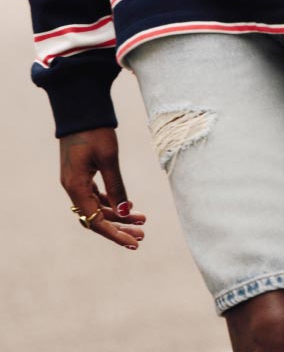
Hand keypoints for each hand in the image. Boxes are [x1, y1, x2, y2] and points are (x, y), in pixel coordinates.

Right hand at [59, 128, 145, 249]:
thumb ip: (116, 187)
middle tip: (143, 235)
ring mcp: (76, 181)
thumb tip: (126, 213)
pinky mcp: (81, 173)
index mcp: (76, 188)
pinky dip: (111, 202)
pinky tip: (128, 206)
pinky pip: (95, 195)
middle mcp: (72, 188)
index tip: (133, 242)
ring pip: (97, 207)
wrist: (81, 109)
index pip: (95, 221)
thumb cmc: (95, 131)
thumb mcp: (109, 159)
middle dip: (120, 227)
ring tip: (142, 220)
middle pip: (96, 218)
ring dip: (118, 215)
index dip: (115, 234)